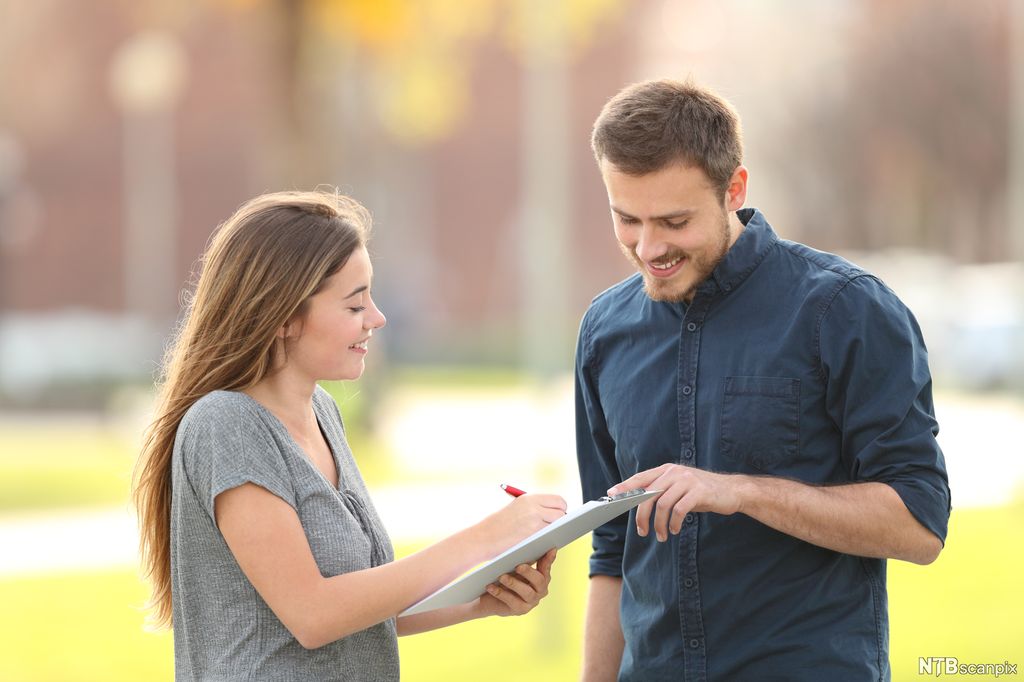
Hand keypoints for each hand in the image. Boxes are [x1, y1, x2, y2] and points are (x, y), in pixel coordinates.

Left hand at [479, 549, 556, 616]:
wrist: (489, 598)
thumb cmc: (504, 577)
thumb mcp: (513, 567)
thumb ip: (521, 560)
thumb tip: (523, 549)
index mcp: (542, 577)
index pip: (546, 567)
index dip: (549, 559)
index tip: (551, 549)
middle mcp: (540, 590)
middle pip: (540, 581)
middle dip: (529, 572)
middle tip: (518, 566)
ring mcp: (532, 602)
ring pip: (527, 592)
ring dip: (513, 583)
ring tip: (501, 576)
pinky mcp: (521, 610)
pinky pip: (512, 601)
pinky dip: (500, 593)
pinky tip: (491, 587)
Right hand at [481, 494, 566, 554]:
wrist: (483, 538)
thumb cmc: (498, 525)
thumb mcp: (516, 508)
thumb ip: (535, 508)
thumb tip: (556, 513)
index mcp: (529, 498)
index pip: (558, 500)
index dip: (561, 509)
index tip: (558, 515)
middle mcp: (533, 507)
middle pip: (561, 512)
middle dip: (561, 520)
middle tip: (555, 527)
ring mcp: (534, 522)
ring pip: (557, 525)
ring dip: (555, 530)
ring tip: (549, 534)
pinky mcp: (533, 536)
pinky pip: (550, 536)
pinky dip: (549, 539)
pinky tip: (543, 541)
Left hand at [608, 464, 745, 541]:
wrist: (732, 491)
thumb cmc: (702, 492)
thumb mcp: (679, 488)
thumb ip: (662, 492)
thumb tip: (639, 505)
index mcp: (667, 470)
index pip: (641, 478)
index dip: (625, 487)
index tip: (611, 495)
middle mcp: (675, 472)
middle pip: (649, 494)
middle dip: (642, 516)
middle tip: (643, 532)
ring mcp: (687, 480)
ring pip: (662, 504)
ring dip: (660, 524)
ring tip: (663, 536)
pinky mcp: (699, 492)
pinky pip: (679, 510)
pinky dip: (674, 523)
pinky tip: (676, 530)